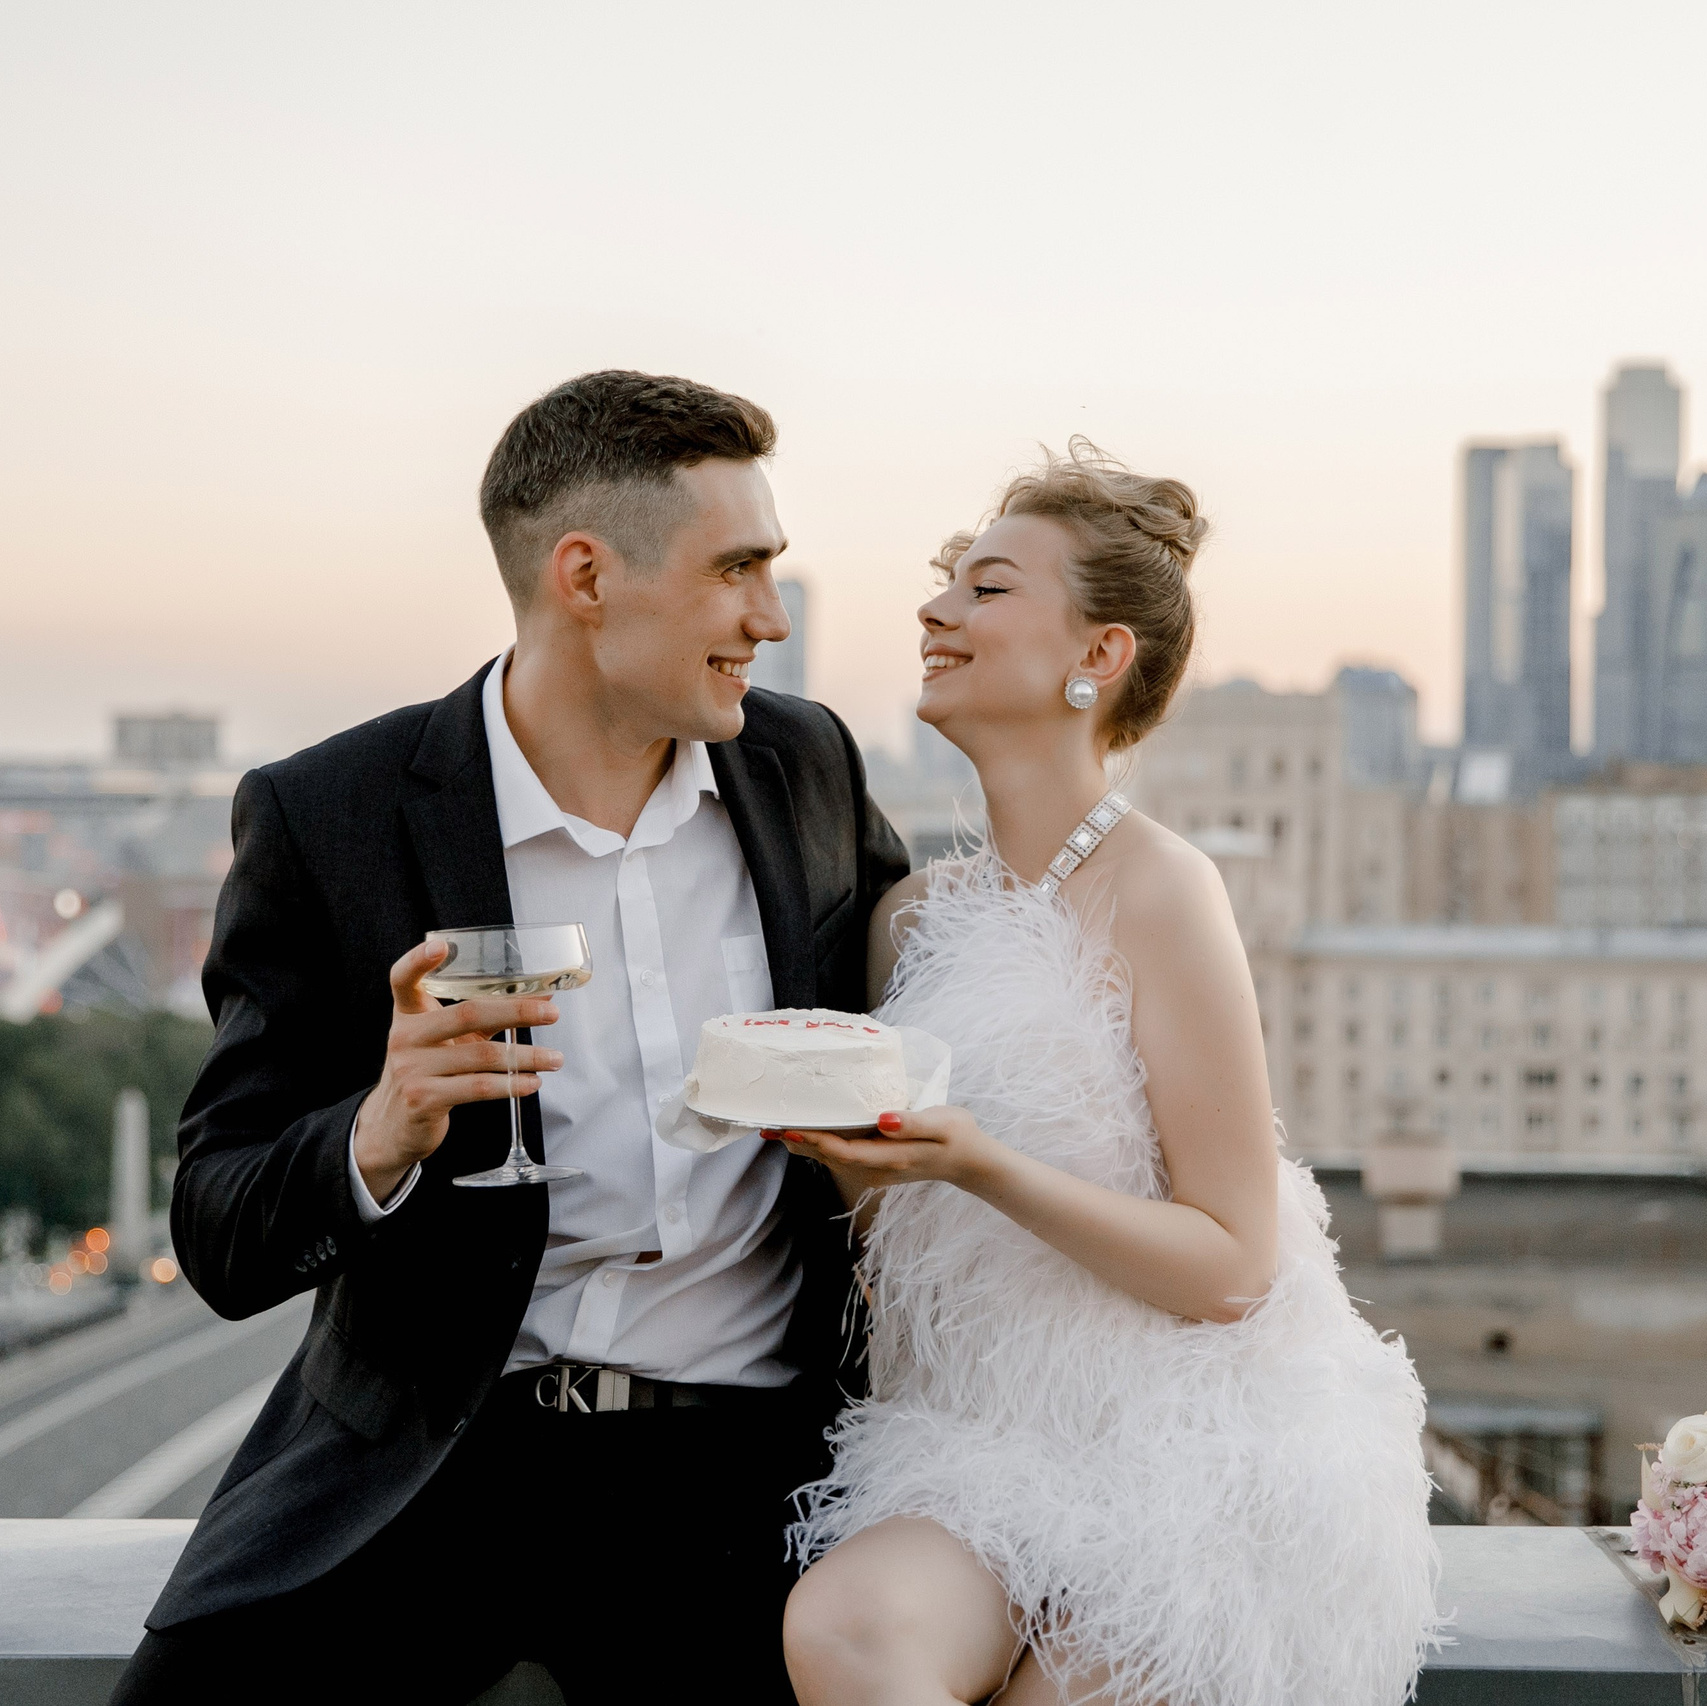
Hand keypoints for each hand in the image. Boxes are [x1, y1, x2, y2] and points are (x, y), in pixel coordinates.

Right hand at [353, 940, 563, 1202]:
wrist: (395, 1125)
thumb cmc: (429, 1071)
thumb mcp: (447, 1039)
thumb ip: (486, 1016)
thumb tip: (543, 998)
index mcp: (408, 1014)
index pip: (403, 980)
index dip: (418, 961)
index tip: (440, 945)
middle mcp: (405, 1037)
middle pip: (467, 1014)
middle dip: (516, 1011)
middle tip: (551, 1014)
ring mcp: (412, 1069)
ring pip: (481, 1055)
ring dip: (526, 1056)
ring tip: (555, 1059)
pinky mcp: (424, 1099)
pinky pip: (478, 1087)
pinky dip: (511, 1084)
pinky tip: (532, 1082)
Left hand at [762, 1105, 1004, 1196]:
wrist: (969, 1161)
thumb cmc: (957, 1137)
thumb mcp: (942, 1125)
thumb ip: (912, 1123)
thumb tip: (883, 1120)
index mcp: (888, 1158)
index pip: (842, 1151)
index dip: (814, 1140)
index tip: (789, 1128)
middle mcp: (875, 1168)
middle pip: (827, 1157)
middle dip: (797, 1141)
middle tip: (766, 1123)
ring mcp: (873, 1169)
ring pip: (829, 1158)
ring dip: (803, 1144)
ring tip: (775, 1127)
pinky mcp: (874, 1164)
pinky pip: (838, 1156)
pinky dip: (818, 1144)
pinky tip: (806, 1131)